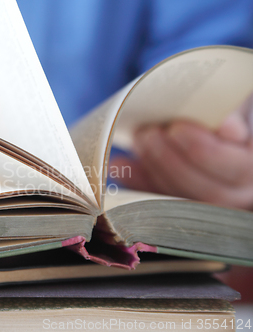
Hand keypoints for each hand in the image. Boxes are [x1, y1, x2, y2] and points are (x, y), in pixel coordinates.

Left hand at [110, 107, 252, 210]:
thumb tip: (227, 129)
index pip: (238, 168)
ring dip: (154, 168)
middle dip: (170, 160)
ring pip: (182, 198)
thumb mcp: (235, 99)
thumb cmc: (227, 104)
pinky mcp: (182, 205)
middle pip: (208, 190)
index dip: (205, 152)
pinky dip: (137, 182)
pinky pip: (159, 201)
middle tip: (147, 132)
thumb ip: (234, 110)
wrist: (212, 114)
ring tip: (139, 138)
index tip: (176, 128)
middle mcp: (242, 191)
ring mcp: (212, 201)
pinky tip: (117, 164)